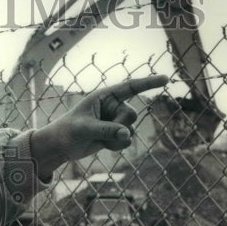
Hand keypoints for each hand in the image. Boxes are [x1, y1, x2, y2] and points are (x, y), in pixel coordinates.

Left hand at [29, 74, 168, 180]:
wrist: (60, 146)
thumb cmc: (67, 131)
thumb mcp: (85, 128)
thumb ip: (107, 130)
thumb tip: (126, 134)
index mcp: (104, 96)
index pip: (130, 87)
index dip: (148, 83)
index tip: (166, 79)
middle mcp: (112, 106)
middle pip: (131, 115)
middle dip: (120, 126)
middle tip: (100, 131)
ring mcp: (115, 120)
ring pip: (130, 130)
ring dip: (116, 139)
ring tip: (98, 138)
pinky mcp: (115, 134)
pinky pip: (127, 140)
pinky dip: (116, 146)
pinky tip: (102, 145)